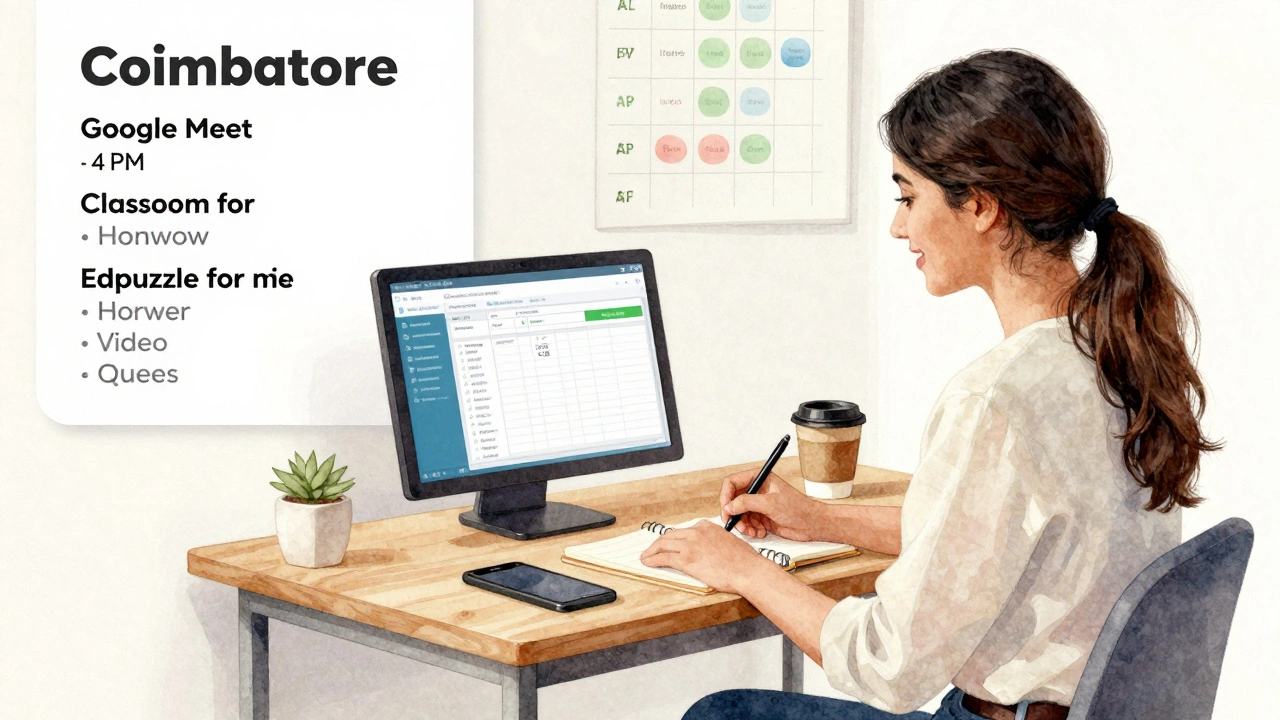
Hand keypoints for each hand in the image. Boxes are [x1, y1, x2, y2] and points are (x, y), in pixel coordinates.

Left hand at [639, 520, 775, 593]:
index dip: (673, 538)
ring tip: (645, 556)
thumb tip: (709, 550)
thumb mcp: (728, 541)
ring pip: (663, 544)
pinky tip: (647, 562)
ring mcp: (690, 544)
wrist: (747, 570)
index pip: (683, 531)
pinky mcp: (686, 559)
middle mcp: (696, 532)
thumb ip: (714, 541)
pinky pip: (663, 558)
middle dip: (658, 543)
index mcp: (706, 526)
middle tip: (651, 550)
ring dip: (651, 551)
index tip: (668, 543)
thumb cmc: (743, 560)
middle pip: (670, 535)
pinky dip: (652, 559)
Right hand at [719, 468, 826, 541]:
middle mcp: (756, 489)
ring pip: (738, 514)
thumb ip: (747, 503)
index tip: (726, 509)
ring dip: (743, 525)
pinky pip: (746, 523)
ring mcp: (758, 503)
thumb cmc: (797, 508)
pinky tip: (760, 533)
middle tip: (736, 525)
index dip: (726, 496)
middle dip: (734, 514)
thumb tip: (728, 506)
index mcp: (759, 478)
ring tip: (753, 532)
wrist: (812, 524)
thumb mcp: (770, 503)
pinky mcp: (761, 516)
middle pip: (733, 500)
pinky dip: (750, 529)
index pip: (732, 482)